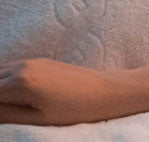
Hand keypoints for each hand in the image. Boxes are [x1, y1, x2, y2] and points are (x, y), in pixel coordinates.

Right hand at [0, 58, 125, 125]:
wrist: (106, 91)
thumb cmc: (75, 110)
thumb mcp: (36, 119)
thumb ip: (5, 114)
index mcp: (18, 83)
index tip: (3, 113)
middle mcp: (21, 66)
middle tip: (6, 109)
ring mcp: (31, 61)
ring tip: (9, 103)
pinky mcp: (40, 60)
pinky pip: (12, 68)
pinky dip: (6, 80)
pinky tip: (15, 94)